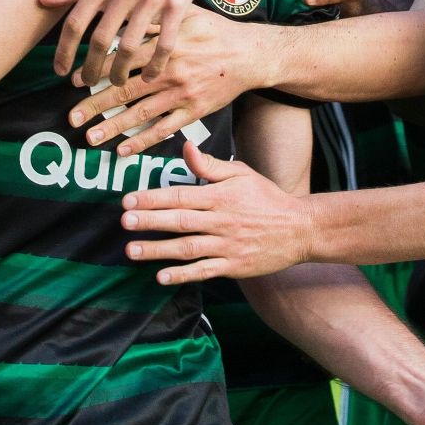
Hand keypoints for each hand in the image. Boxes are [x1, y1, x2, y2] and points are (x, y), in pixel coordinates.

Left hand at [47, 0, 208, 84]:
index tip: (61, 71)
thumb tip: (42, 0)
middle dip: (91, 68)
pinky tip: (148, 76)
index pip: (75, 22)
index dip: (65, 51)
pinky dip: (155, 64)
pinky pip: (165, 42)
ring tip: (115, 83)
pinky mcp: (177, 4)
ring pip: (131, 45)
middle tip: (86, 83)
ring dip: (120, 71)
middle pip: (101, 39)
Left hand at [66, 6, 255, 151]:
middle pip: (124, 90)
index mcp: (164, 45)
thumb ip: (153, 19)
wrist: (250, 54)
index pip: (121, 60)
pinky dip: (143, 142)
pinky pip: (164, 130)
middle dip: (95, 105)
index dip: (95, 72)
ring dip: (113, 127)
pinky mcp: (194, 111)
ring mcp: (182, 94)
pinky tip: (123, 151)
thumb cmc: (215, 30)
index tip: (73, 82)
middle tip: (71, 118)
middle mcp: (169, 71)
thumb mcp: (185, 14)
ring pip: (140, 114)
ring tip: (90, 138)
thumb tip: (120, 18)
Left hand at [121, 141, 304, 283]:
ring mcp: (227, 245)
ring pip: (188, 248)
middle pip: (180, 221)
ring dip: (158, 250)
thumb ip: (210, 164)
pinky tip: (161, 277)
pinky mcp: (233, 266)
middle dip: (150, 221)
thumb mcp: (241, 173)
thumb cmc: (267, 197)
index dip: (153, 197)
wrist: (300, 229)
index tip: (128, 199)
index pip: (181, 196)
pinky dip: (182, 275)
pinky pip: (204, 271)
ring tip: (132, 250)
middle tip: (124, 221)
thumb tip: (185, 147)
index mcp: (221, 196)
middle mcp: (222, 221)